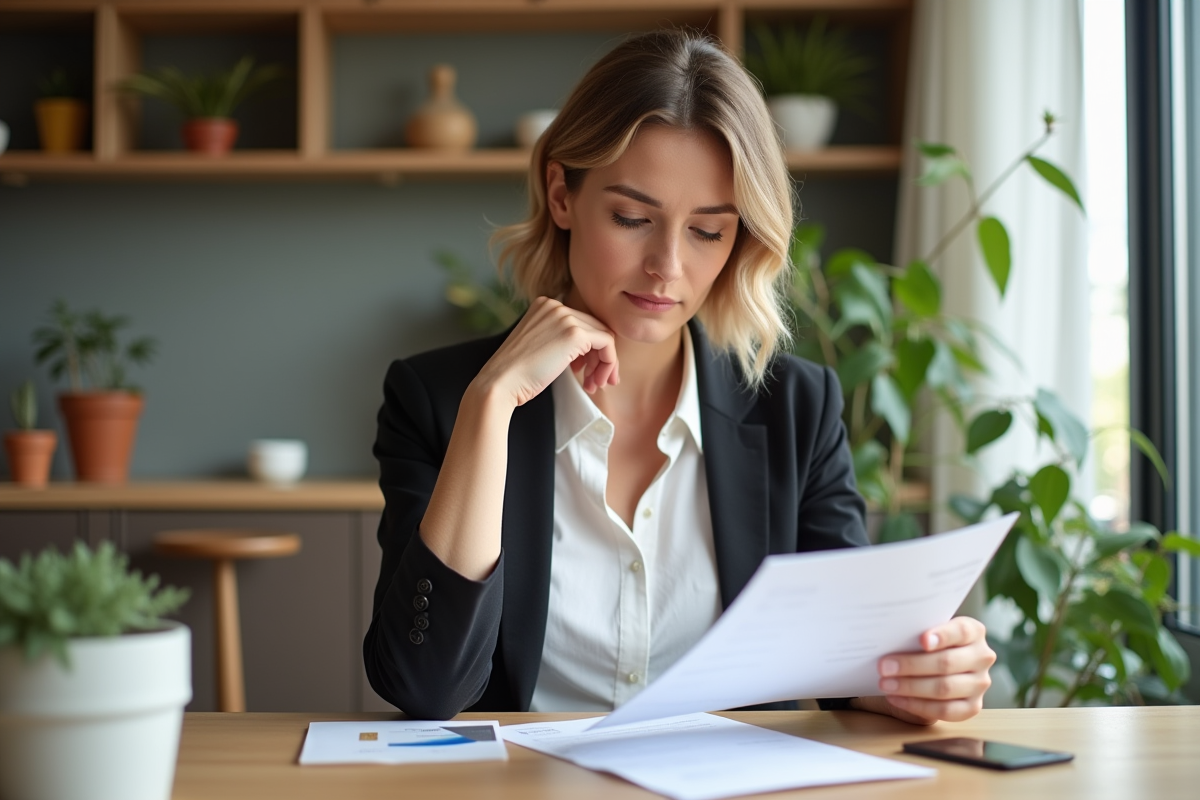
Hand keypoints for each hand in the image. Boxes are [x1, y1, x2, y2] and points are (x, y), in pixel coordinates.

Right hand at [472, 296, 618, 407]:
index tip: (584, 371)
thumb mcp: (539, 345)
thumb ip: (560, 339)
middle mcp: (556, 305)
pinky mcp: (575, 334)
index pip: (581, 323)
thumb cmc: (516, 373)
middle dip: (600, 358)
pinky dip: (608, 364)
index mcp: (545, 305)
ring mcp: (565, 317)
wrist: (500, 383)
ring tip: (594, 385)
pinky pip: (607, 345)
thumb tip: (593, 351)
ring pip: (604, 337)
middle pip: (595, 328)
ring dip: (604, 364)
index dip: (589, 350)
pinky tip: (594, 382)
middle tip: (596, 382)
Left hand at [851, 616, 995, 724]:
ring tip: (886, 684)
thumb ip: (916, 631)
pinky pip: (945, 710)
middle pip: (947, 662)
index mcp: (974, 631)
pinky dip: (917, 706)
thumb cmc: (926, 643)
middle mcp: (982, 657)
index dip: (942, 635)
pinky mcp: (973, 706)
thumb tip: (891, 638)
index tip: (922, 640)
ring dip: (911, 687)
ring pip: (945, 688)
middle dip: (912, 665)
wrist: (935, 665)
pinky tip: (897, 699)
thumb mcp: (925, 631)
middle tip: (884, 667)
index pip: (960, 631)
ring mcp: (980, 683)